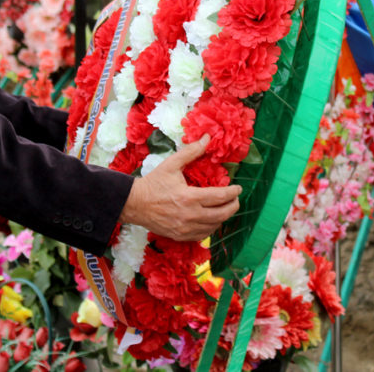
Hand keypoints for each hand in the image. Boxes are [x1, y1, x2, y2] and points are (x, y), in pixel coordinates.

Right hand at [118, 135, 241, 241]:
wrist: (134, 204)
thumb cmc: (153, 183)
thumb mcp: (171, 164)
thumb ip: (191, 152)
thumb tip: (207, 138)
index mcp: (189, 197)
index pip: (220, 196)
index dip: (233, 192)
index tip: (238, 188)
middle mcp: (190, 215)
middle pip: (221, 214)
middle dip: (233, 206)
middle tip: (236, 199)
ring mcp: (185, 228)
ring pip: (214, 226)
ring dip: (224, 217)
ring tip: (226, 208)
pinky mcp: (180, 236)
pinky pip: (203, 234)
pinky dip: (211, 227)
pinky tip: (212, 220)